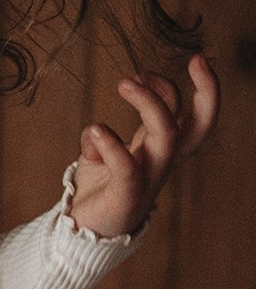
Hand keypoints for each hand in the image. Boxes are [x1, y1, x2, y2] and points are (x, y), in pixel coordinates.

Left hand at [66, 54, 219, 237]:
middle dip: (207, 92)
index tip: (198, 58)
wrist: (81, 230)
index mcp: (159, 148)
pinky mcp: (126, 197)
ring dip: (150, 104)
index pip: (191, 117)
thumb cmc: (97, 189)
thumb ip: (104, 136)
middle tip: (196, 59)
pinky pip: (128, 168)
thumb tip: (99, 129)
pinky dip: (112, 145)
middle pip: (197, 128)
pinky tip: (95, 130)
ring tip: (124, 82)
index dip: (202, 88)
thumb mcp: (100, 152)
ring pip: (167, 138)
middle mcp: (160, 162)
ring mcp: (147, 180)